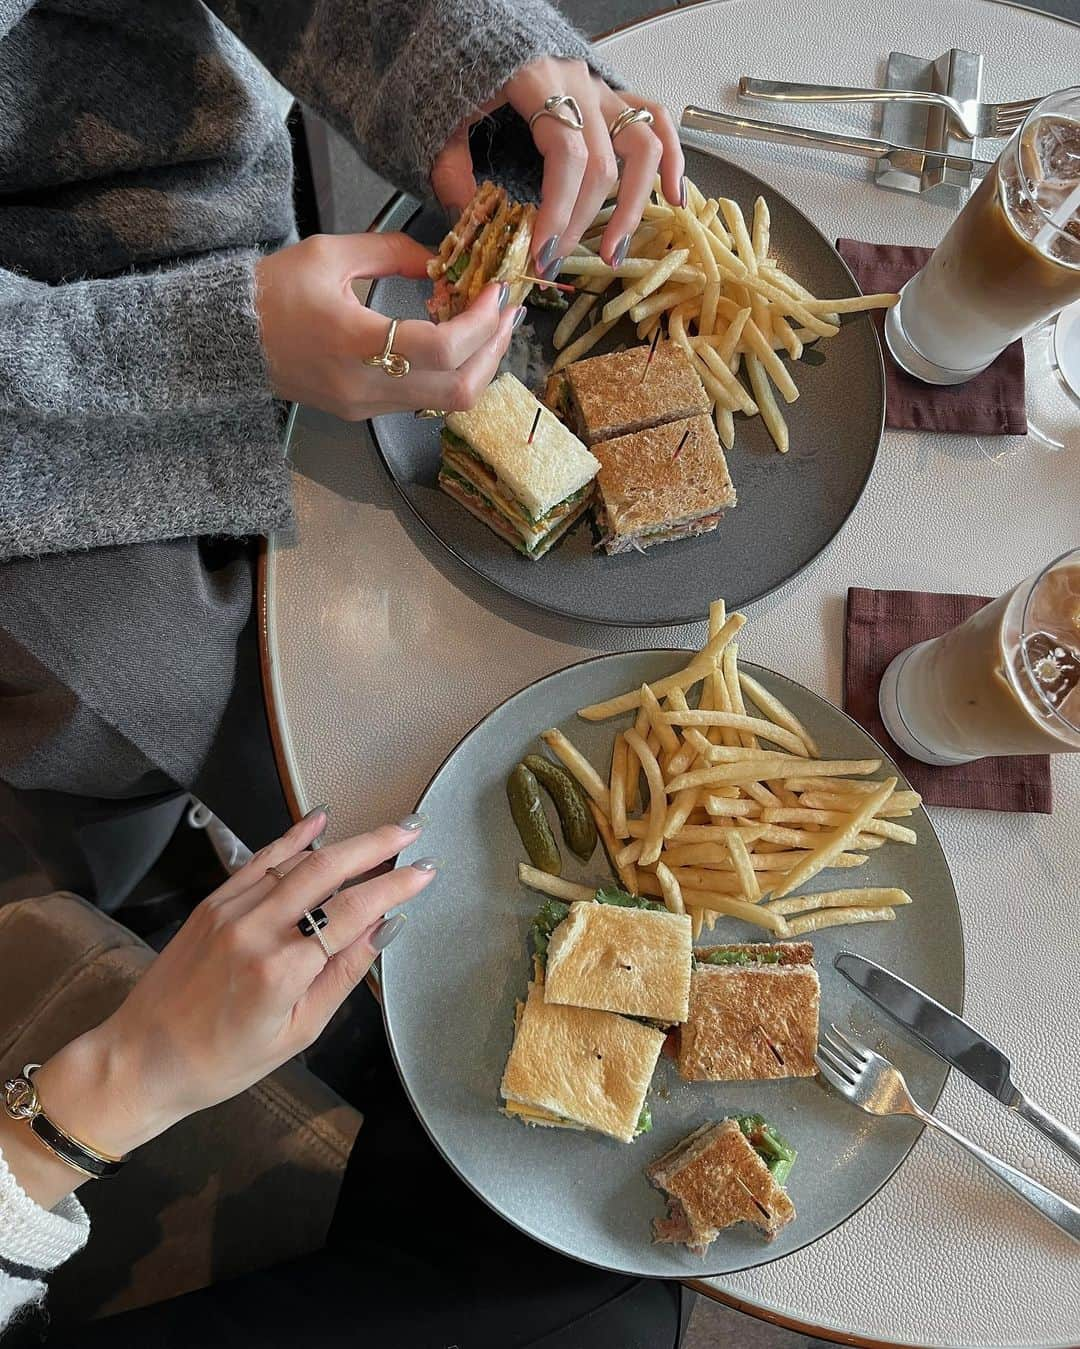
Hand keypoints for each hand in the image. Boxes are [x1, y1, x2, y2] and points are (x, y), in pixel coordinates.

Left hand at [30, 813, 434, 1181]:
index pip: (354, 912)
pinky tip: (320, 819)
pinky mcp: (213, 903)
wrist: (142, 1058)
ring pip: (298, 860)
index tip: (426, 871)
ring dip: (345, 842)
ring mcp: (230, 910)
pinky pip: (261, 860)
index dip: (396, 887)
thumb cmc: (222, 1061)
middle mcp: (256, 929)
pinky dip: (293, 837)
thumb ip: (343, 976)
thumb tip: (386, 930)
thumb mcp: (297, 1033)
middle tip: (414, 829)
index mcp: (282, 970)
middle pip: (329, 870)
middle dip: (378, 845)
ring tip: (383, 832)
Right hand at [255, 232, 516, 419]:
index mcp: (353, 340)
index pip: (439, 348)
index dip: (480, 323)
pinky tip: (455, 342)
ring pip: (446, 403)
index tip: (497, 292)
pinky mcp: (363, 414)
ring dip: (478, 365)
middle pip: (457, 389)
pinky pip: (424, 401)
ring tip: (490, 327)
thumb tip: (443, 258)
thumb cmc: (274, 290)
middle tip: (508, 312)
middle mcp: (364, 384)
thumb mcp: (330, 253)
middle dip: (494, 350)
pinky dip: (450, 373)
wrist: (228, 339)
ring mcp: (365, 406)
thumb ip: (393, 251)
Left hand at [431, 58, 684, 269]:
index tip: (544, 253)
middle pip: (601, 162)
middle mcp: (579, 82)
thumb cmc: (455, 67)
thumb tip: (470, 219)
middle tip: (556, 262)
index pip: (566, 154)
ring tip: (615, 251)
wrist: (469, 25)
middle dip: (581, 222)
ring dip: (633, 205)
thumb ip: (450, 167)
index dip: (559, 210)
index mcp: (537, 79)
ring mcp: (600, 88)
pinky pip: (655, 121)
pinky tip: (674, 198)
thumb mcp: (439, 117)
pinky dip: (672, 160)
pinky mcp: (610, 97)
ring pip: (643, 146)